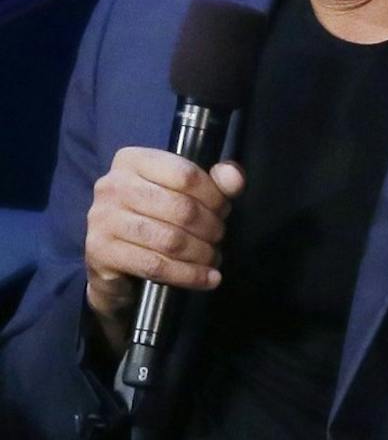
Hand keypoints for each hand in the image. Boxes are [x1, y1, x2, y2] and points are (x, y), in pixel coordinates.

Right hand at [84, 148, 243, 352]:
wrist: (113, 260)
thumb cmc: (155, 216)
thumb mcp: (186, 192)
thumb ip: (216, 181)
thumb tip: (234, 179)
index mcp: (133, 160)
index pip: (187, 175)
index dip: (215, 196)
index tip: (224, 210)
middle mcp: (112, 185)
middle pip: (181, 208)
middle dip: (211, 227)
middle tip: (219, 237)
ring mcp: (102, 218)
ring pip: (170, 240)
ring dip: (201, 253)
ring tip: (213, 257)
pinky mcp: (100, 251)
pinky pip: (155, 266)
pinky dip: (188, 275)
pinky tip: (207, 279)